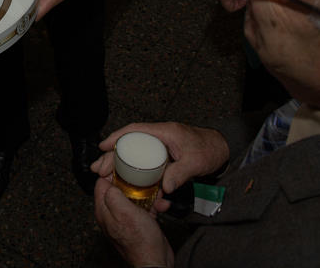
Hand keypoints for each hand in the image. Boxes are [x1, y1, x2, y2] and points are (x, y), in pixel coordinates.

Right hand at [92, 122, 228, 195]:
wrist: (222, 150)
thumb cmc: (209, 150)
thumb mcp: (195, 162)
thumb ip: (179, 173)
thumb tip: (164, 187)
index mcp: (164, 132)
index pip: (134, 130)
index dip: (117, 137)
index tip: (103, 147)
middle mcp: (159, 137)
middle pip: (129, 144)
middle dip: (111, 155)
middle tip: (98, 168)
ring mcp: (160, 146)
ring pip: (134, 153)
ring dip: (119, 163)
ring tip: (104, 175)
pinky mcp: (163, 156)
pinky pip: (144, 161)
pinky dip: (132, 169)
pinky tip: (123, 179)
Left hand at [94, 177, 174, 267]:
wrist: (155, 261)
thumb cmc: (141, 242)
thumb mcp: (125, 213)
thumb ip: (113, 196)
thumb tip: (106, 181)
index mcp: (104, 210)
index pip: (101, 183)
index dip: (112, 173)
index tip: (124, 167)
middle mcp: (112, 214)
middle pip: (119, 188)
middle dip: (134, 184)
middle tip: (145, 181)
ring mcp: (125, 219)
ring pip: (134, 197)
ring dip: (147, 194)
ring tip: (157, 196)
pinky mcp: (138, 223)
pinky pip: (144, 208)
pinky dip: (153, 205)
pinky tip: (161, 207)